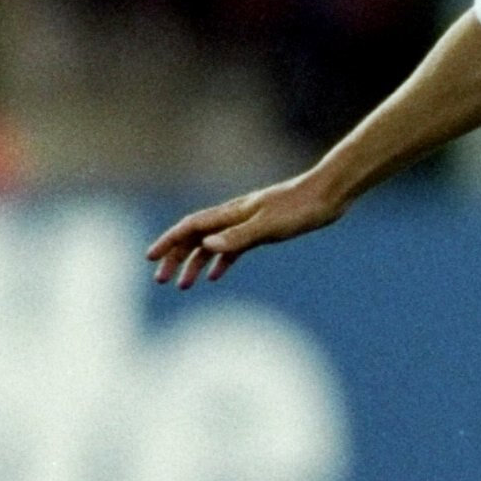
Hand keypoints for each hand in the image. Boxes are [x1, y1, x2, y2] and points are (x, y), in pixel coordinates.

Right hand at [147, 177, 342, 288]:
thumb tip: (208, 247)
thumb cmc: (301, 208)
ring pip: (212, 244)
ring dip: (195, 264)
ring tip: (184, 286)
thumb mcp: (270, 226)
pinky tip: (216, 276)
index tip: (151, 258)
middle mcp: (235, 216)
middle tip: (161, 280)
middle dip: (176, 257)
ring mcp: (247, 223)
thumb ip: (239, 236)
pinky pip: (233, 247)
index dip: (169, 242)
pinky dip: (221, 261)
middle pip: (195, 237)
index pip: (191, 227)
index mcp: (232, 213)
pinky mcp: (262, 230)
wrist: (328, 194)